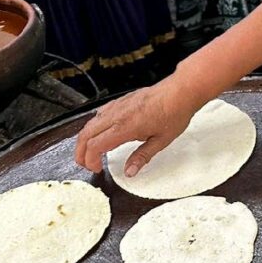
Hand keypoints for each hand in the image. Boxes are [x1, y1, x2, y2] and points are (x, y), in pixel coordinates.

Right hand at [74, 77, 200, 175]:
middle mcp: (117, 115)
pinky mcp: (121, 100)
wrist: (181, 91)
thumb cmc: (174, 113)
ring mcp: (118, 106)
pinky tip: (100, 132)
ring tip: (90, 152)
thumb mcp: (161, 141)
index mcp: (125, 127)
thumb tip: (130, 172)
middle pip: (86, 134)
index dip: (90, 161)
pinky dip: (93, 126)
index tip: (97, 169)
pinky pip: (99, 113)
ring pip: (90, 123)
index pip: (95, 146)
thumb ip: (142, 156)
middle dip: (80, 152)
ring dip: (85, 139)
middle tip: (86, 164)